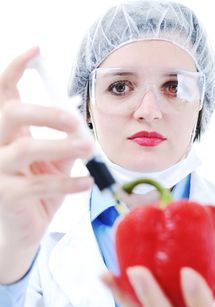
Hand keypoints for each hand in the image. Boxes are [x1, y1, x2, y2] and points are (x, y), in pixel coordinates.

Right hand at [0, 47, 92, 282]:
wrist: (25, 228)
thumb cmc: (40, 189)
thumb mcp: (54, 160)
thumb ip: (65, 140)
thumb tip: (83, 121)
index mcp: (8, 132)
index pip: (4, 92)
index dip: (16, 68)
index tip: (37, 51)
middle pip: (11, 113)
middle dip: (47, 113)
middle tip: (76, 123)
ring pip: (26, 148)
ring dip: (63, 147)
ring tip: (89, 151)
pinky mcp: (5, 196)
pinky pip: (39, 184)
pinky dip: (68, 182)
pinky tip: (87, 182)